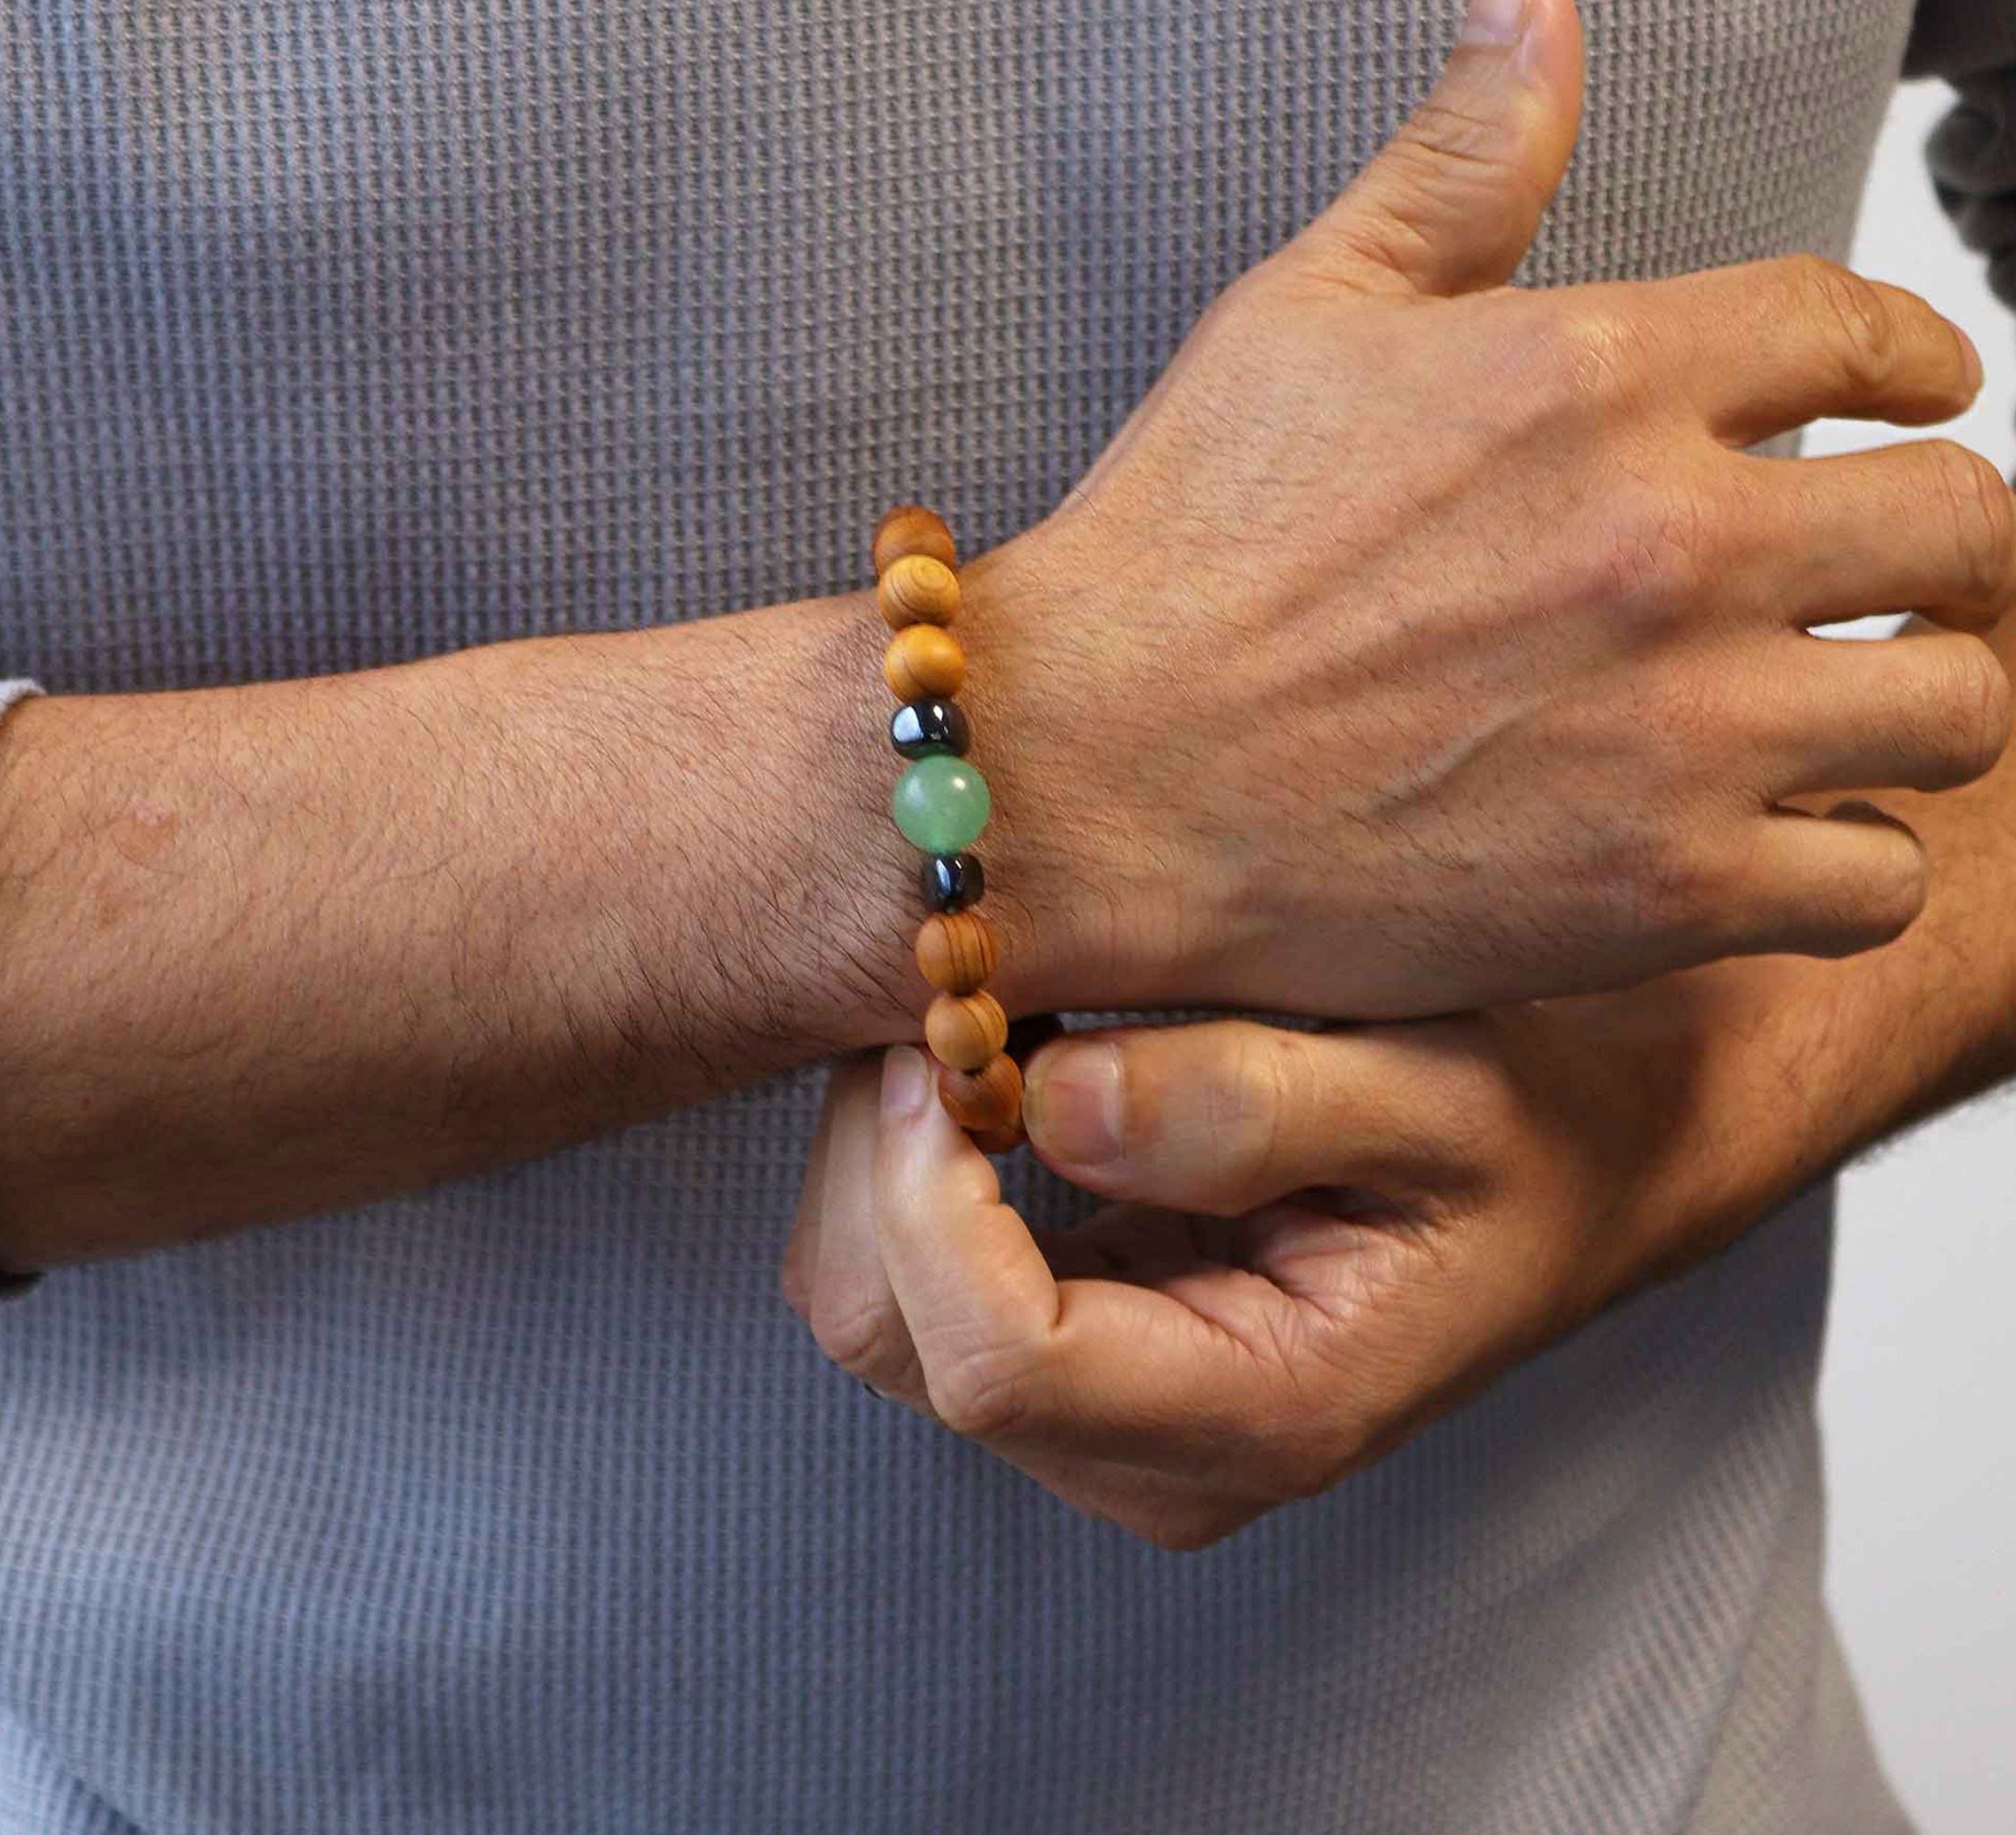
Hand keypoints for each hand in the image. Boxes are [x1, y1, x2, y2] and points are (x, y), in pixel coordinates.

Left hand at [780, 965, 1874, 1549]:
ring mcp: (1102, 1421)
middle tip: (947, 997)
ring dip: (883, 1153)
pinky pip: (910, 1278)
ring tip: (980, 1021)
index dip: (929, 1191)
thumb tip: (1050, 1101)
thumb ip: (1248, 1105)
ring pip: (874, 1308)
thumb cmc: (1525, 1120)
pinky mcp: (1073, 1362)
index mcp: (1262, 1414)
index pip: (997, 1359)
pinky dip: (911, 1164)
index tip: (953, 1031)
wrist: (1579, 1163)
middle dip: (878, 1159)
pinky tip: (994, 1068)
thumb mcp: (1431, 1087)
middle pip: (893, 1339)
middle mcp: (1155, 1456)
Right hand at [961, 0, 2013, 1021]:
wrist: (1082, 779)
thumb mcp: (1300, 312)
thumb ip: (1457, 162)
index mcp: (1597, 374)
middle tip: (1885, 576)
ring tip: (1836, 712)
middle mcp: (1672, 542)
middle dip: (1933, 540)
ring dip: (1910, 700)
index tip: (1914, 395)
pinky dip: (1840, 862)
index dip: (1914, 359)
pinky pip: (1873, 881)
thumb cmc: (1177, 551)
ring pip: (1958, 704)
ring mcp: (1684, 729)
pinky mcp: (1663, 892)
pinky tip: (1766, 840)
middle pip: (1961, 520)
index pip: (1866, 330)